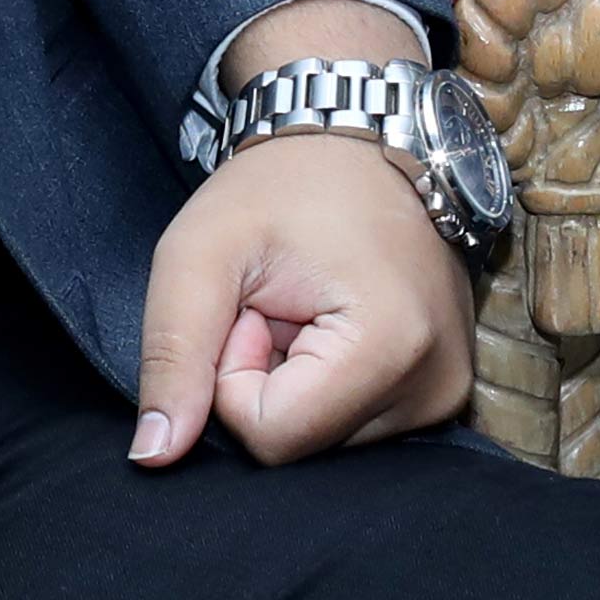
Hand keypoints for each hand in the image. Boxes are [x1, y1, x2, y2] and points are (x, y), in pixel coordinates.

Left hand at [126, 130, 478, 468]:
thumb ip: (171, 354)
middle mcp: (436, 386)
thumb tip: (153, 456)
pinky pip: (350, 425)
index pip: (271, 436)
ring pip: (321, 441)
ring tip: (306, 306)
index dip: (234, 374)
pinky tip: (328, 324)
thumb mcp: (198, 254)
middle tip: (279, 303)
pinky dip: (322, 383)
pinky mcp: (442, 393)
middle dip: (265, 380)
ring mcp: (446, 393)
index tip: (254, 306)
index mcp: (391, 348)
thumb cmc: (278, 187)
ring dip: (293, 381)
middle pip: (300, 445)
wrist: (360, 142)